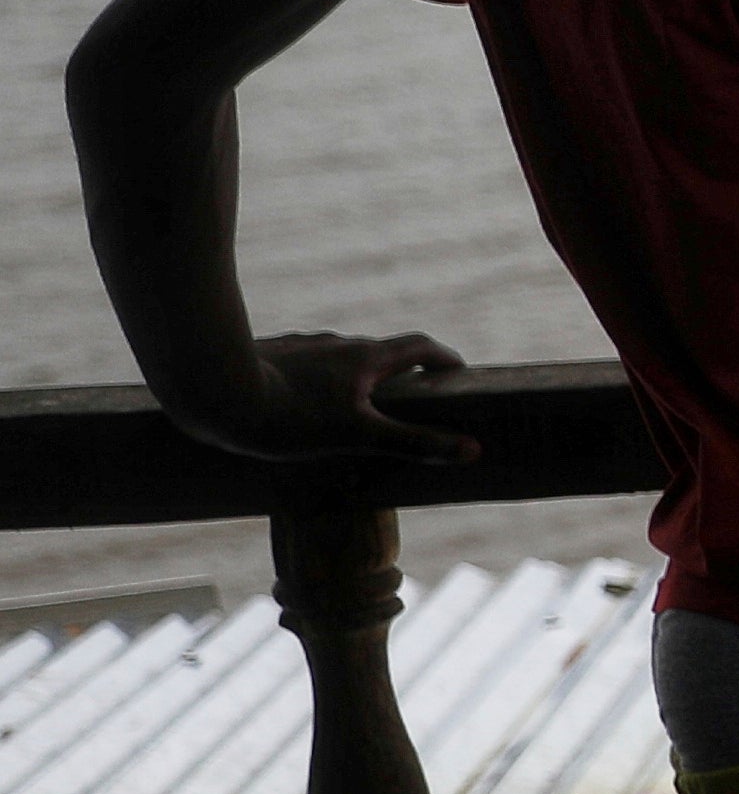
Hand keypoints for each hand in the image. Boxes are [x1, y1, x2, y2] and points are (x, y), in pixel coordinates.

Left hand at [199, 331, 479, 466]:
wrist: (210, 388)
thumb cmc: (288, 416)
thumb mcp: (358, 435)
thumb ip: (414, 443)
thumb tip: (472, 450)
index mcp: (365, 358)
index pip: (420, 346)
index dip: (444, 358)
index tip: (457, 373)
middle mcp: (336, 344)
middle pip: (379, 352)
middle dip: (397, 373)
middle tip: (404, 401)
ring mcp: (300, 346)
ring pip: (336, 358)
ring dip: (351, 376)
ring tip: (345, 409)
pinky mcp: (268, 354)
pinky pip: (301, 364)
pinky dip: (313, 379)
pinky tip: (295, 402)